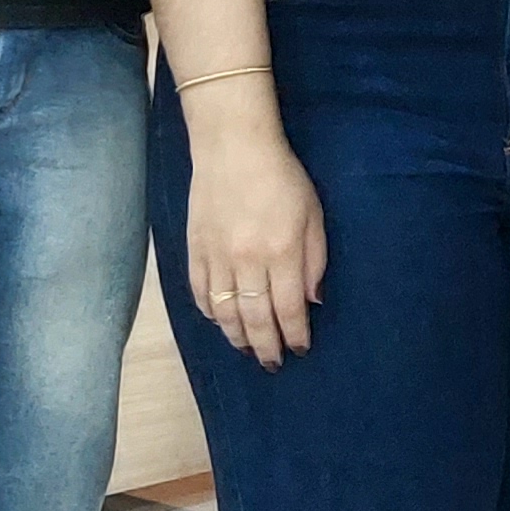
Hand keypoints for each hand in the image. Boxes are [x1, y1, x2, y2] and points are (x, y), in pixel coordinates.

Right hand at [185, 116, 328, 368]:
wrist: (233, 147)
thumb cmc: (282, 177)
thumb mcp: (313, 215)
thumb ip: (314, 261)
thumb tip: (312, 301)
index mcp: (282, 252)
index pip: (288, 309)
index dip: (294, 335)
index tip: (300, 350)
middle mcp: (247, 261)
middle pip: (255, 318)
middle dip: (266, 346)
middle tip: (272, 363)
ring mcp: (217, 257)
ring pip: (225, 312)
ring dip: (237, 337)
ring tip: (247, 349)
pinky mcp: (195, 249)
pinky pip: (200, 292)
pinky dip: (210, 313)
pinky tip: (220, 322)